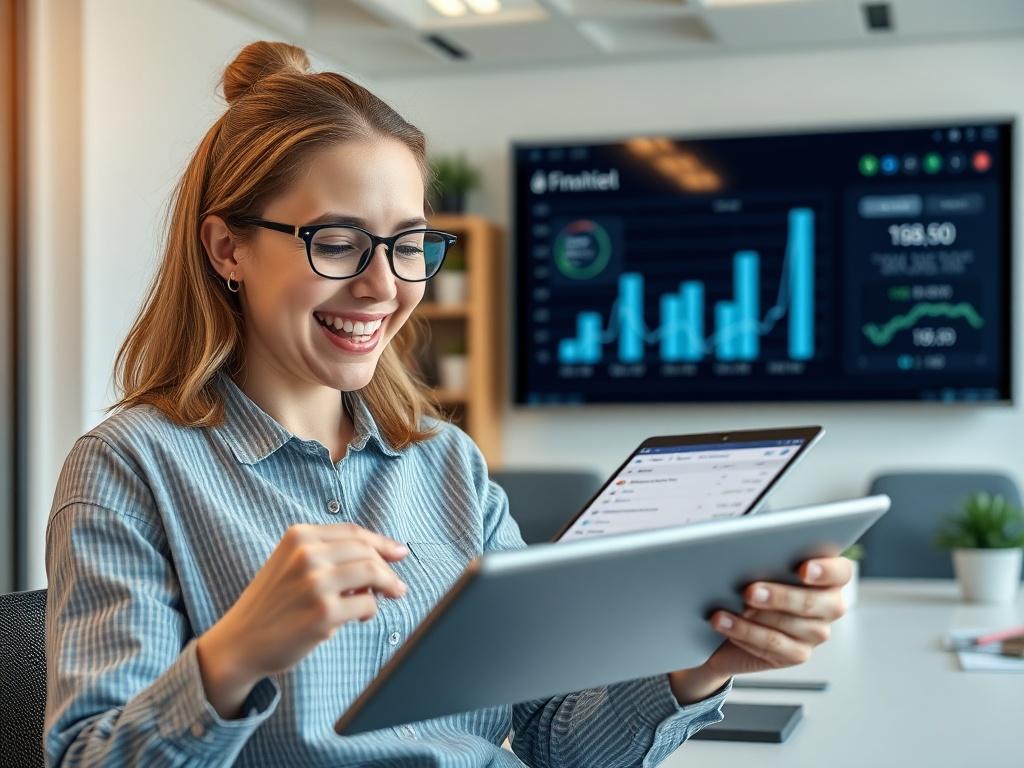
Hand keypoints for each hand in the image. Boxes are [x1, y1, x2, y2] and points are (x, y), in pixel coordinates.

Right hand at [197, 523, 408, 716]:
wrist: (240, 642)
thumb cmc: (272, 604)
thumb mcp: (291, 563)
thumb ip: (328, 554)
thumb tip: (383, 556)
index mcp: (299, 536)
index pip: (354, 532)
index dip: (382, 542)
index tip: (400, 552)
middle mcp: (307, 554)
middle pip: (367, 551)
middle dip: (389, 568)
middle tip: (397, 585)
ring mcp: (315, 583)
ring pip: (373, 574)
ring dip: (388, 586)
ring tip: (388, 597)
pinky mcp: (324, 613)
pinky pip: (367, 605)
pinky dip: (370, 611)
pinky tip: (360, 617)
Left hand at [668, 557, 850, 703]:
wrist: (732, 623)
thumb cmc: (748, 582)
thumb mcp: (759, 564)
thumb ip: (767, 557)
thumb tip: (751, 554)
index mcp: (827, 575)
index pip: (840, 571)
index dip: (825, 570)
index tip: (803, 569)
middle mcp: (829, 605)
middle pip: (812, 602)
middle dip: (779, 596)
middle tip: (749, 592)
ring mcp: (816, 632)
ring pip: (788, 625)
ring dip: (750, 619)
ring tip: (721, 612)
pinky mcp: (797, 654)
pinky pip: (773, 645)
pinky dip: (744, 634)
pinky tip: (724, 625)